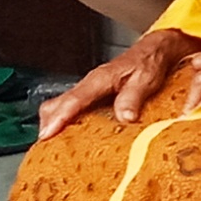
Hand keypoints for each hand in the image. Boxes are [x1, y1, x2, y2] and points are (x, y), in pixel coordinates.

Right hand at [40, 27, 195, 139]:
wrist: (155, 50)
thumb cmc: (150, 62)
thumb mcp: (146, 79)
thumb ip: (133, 97)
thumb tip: (124, 117)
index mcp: (101, 78)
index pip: (74, 99)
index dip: (60, 118)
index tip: (48, 134)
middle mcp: (90, 84)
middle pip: (56, 103)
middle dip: (47, 125)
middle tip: (45, 149)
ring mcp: (88, 90)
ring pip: (59, 106)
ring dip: (54, 125)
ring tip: (53, 148)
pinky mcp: (91, 95)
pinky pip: (70, 108)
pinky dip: (64, 122)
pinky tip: (69, 137)